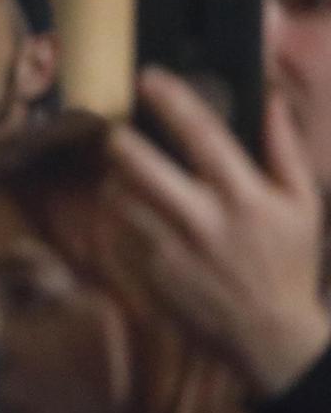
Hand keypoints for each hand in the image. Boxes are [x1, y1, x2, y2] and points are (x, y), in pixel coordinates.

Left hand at [108, 68, 330, 395]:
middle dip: (118, 137)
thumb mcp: (301, 204)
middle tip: (111, 126)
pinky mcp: (149, 270)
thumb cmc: (287, 263)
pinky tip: (132, 209)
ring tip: (122, 169)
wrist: (268, 336)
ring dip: (115, 177)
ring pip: (120, 194)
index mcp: (244, 196)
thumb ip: (284, 149)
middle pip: (140, 163)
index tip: (148, 76)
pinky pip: (120, 228)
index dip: (171, 99)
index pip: (202, 134)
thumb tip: (270, 99)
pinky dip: (120, 213)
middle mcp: (204, 218)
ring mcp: (172, 247)